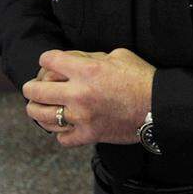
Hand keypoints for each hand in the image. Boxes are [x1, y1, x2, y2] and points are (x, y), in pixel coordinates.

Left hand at [23, 49, 151, 146]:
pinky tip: (67, 124)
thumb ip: (91, 57)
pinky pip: (61, 138)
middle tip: (35, 87)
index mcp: (88, 70)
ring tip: (42, 107)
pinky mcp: (89, 135)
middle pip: (35, 90)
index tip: (49, 62)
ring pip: (41, 116)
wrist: (160, 107)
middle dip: (32, 86)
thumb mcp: (119, 55)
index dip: (46, 59)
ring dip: (39, 109)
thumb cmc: (142, 78)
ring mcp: (82, 117)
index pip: (48, 61)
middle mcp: (80, 93)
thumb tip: (73, 61)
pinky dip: (62, 131)